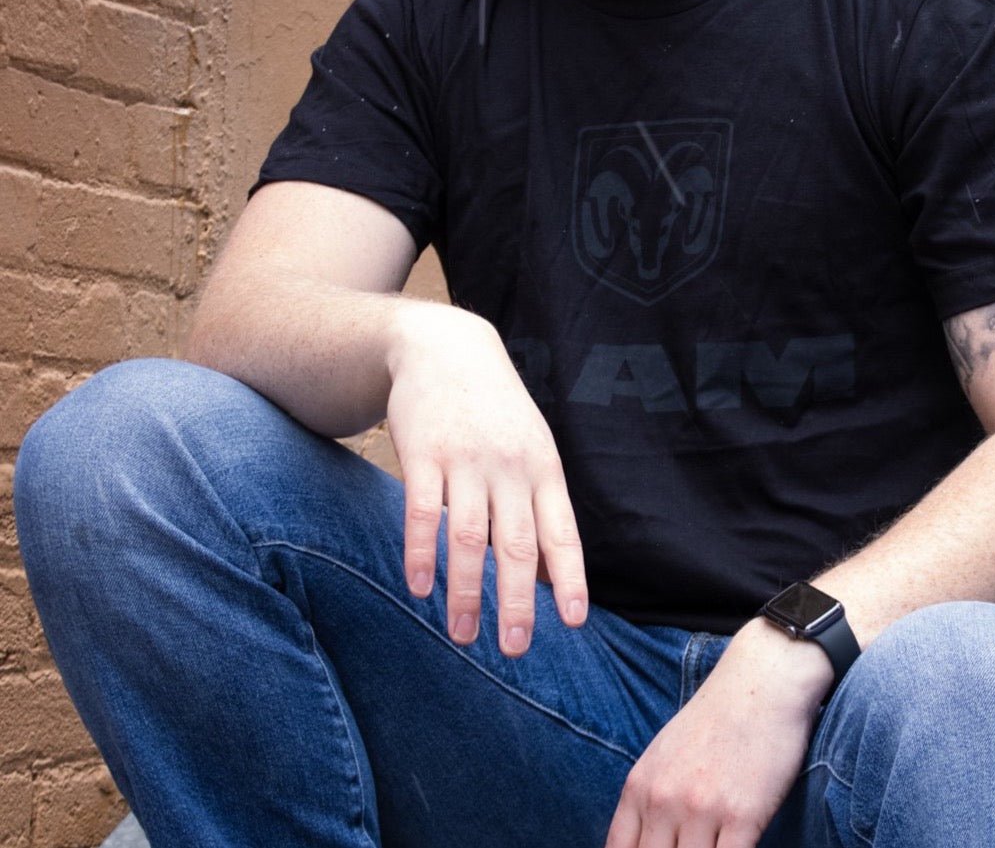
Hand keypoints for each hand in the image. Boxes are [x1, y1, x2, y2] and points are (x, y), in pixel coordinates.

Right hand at [385, 304, 587, 655]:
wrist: (447, 348)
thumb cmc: (497, 413)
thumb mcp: (532, 448)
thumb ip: (538, 507)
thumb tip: (548, 578)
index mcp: (543, 469)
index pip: (561, 532)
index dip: (567, 578)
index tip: (572, 623)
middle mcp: (510, 467)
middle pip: (516, 544)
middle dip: (517, 602)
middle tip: (514, 649)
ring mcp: (466, 460)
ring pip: (469, 536)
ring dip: (466, 592)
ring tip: (464, 637)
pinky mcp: (424, 453)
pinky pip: (422, 512)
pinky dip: (422, 554)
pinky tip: (420, 588)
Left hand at [605, 619, 831, 847]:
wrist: (762, 682)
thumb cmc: (716, 717)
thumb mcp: (664, 753)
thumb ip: (649, 800)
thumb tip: (642, 842)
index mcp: (640, 787)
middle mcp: (664, 801)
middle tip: (690, 847)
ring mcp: (702, 810)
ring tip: (713, 846)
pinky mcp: (743, 817)